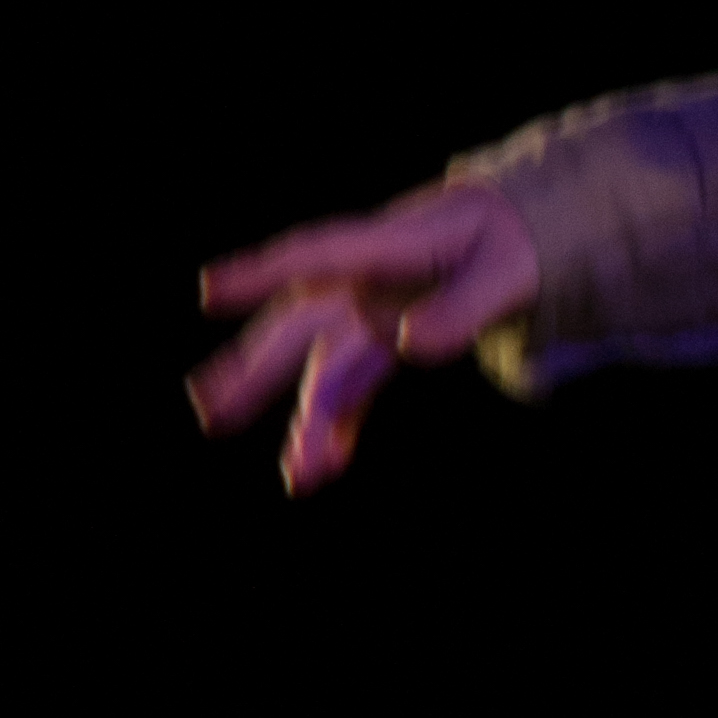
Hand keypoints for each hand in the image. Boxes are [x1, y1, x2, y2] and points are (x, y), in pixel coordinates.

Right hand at [188, 183, 542, 492]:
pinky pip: (352, 387)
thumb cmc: (507, 244)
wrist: (508, 240)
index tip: (209, 290)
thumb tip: (405, 344)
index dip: (264, 272)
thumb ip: (462, 307)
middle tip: (209, 407)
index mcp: (391, 247)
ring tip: (294, 477)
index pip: (319, 255)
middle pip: (300, 324)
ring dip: (305, 420)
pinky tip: (324, 468)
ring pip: (322, 368)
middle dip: (255, 367)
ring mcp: (368, 316)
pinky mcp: (380, 344)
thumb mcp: (506, 270)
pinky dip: (339, 424)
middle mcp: (365, 284)